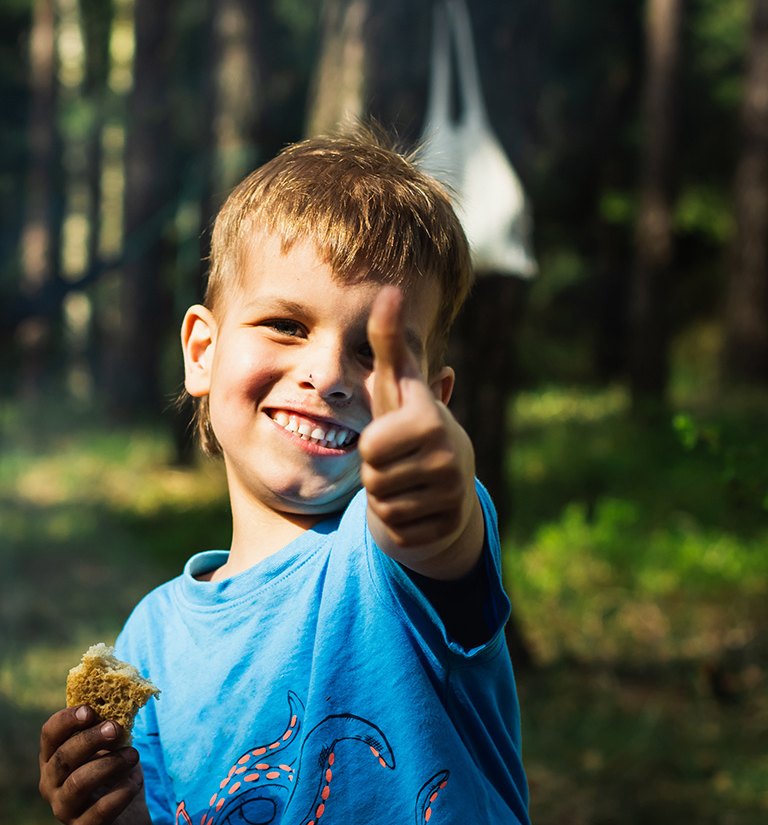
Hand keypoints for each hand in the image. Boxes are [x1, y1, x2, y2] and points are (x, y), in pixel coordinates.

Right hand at [39, 706, 151, 824]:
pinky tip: (136, 780)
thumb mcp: (111, 749)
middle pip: (63, 757)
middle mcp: (50, 784)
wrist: (127, 822)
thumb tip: (118, 705)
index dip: (66, 720)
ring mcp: (64, 809)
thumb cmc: (115, 776)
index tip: (90, 710)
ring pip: (78, 783)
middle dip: (90, 739)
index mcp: (53, 758)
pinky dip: (121, 792)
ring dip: (109, 764)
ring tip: (134, 754)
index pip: (49, 734)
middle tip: (116, 728)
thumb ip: (108, 730)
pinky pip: (100, 811)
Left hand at [359, 286, 481, 574]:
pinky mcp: (448, 529)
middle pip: (374, 478)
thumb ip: (389, 343)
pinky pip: (398, 534)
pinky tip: (416, 510)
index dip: (372, 446)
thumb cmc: (410, 429)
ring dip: (387, 501)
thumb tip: (389, 290)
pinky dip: (400, 526)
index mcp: (429, 421)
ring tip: (406, 485)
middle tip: (396, 466)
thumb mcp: (398, 387)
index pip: (372, 446)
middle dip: (377, 476)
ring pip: (384, 508)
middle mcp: (448, 457)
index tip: (393, 438)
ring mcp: (451, 495)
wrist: (447, 489)